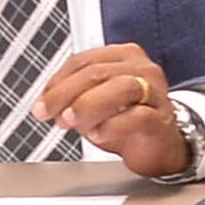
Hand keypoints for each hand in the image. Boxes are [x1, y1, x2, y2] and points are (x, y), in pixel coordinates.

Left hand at [38, 43, 192, 177]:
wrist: (160, 147)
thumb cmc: (127, 120)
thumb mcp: (94, 102)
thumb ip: (72, 97)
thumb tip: (47, 104)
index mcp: (123, 57)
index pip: (83, 61)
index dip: (57, 82)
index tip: (42, 103)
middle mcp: (142, 69)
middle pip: (97, 72)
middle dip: (66, 95)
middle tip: (52, 114)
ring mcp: (155, 92)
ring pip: (120, 88)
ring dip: (88, 105)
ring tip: (72, 122)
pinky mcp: (162, 118)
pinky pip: (137, 117)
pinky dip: (112, 126)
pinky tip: (98, 134)